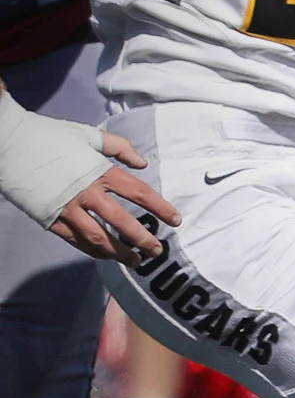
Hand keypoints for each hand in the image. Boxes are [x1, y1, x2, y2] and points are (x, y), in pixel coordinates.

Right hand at [0, 108, 179, 262]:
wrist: (9, 143)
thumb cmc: (50, 136)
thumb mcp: (88, 135)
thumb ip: (119, 148)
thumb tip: (143, 163)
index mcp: (100, 171)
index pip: (139, 193)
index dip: (160, 208)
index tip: (175, 221)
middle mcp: (86, 192)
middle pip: (122, 222)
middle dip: (143, 239)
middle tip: (157, 251)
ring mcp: (66, 208)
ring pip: (99, 238)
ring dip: (119, 252)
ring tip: (135, 261)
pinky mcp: (49, 218)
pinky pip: (75, 240)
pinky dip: (93, 250)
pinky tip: (105, 256)